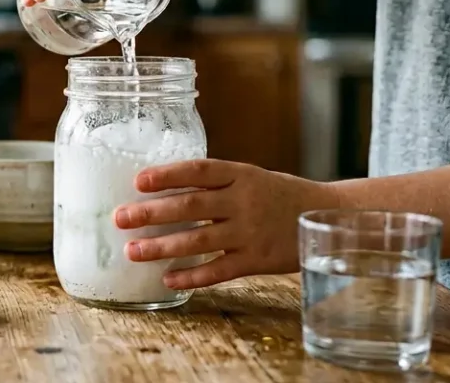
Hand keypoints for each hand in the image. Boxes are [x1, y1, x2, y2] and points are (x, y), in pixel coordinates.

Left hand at [113, 160, 341, 290]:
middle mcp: (243, 201)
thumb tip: (162, 188)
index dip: (167, 174)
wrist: (329, 215)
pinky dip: (192, 276)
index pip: (198, 170)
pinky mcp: (258, 261)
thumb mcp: (250, 178)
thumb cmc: (278, 195)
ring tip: (132, 251)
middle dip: (151, 213)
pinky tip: (168, 279)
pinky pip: (219, 271)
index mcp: (240, 175)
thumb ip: (215, 183)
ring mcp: (250, 232)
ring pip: (199, 240)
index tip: (138, 181)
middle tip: (121, 218)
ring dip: (162, 247)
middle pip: (191, 205)